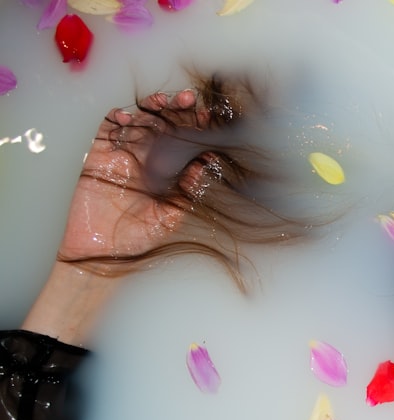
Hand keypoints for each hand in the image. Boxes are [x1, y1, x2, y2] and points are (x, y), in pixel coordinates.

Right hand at [57, 89, 210, 270]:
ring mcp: (119, 154)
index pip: (181, 143)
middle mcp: (142, 159)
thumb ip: (183, 195)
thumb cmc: (129, 239)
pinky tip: (131, 117)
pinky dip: (117, 119)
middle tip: (191, 101)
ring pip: (137, 121)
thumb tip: (202, 170)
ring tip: (166, 101)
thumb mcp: (165, 219)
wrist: (92, 250)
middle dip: (176, 110)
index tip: (209, 121)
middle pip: (162, 125)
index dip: (194, 129)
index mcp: (162, 173)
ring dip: (151, 109)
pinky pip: (106, 129)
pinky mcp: (95, 155)